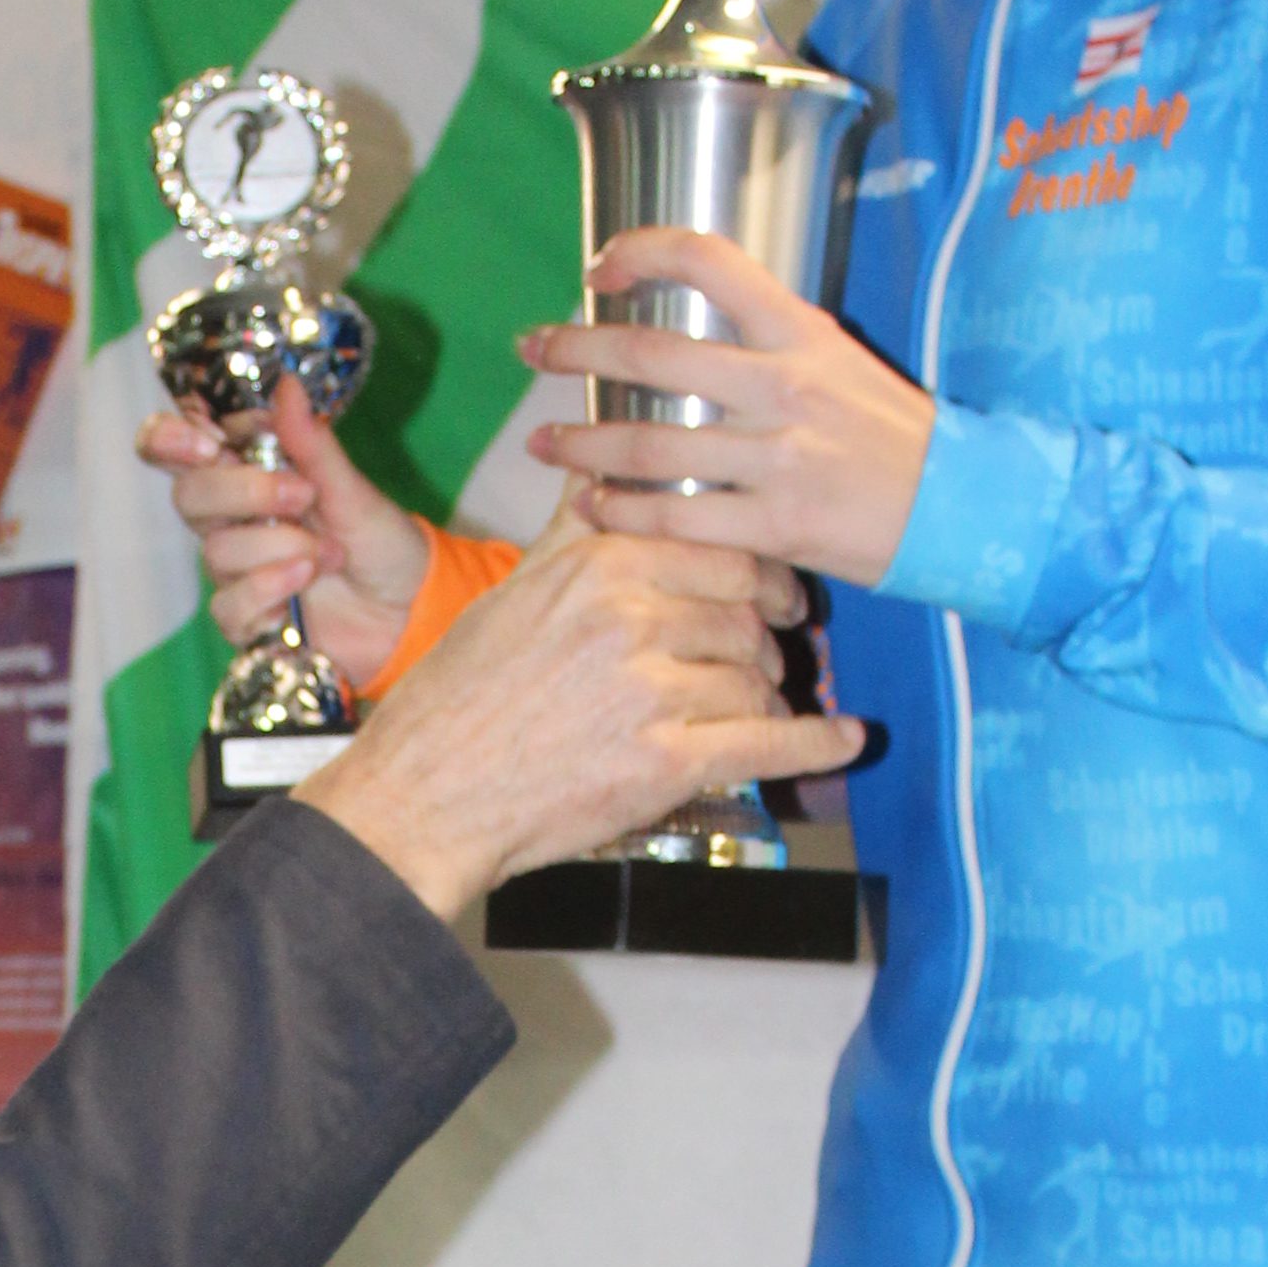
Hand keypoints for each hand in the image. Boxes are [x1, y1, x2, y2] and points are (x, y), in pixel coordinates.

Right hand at [133, 391, 429, 686]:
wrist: (410, 608)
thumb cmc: (380, 541)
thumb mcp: (353, 489)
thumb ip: (312, 444)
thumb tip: (287, 385)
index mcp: (247, 472)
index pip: (176, 447)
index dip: (173, 439)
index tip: (212, 442)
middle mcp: (232, 518)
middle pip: (188, 495)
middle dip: (244, 492)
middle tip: (303, 496)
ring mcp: (236, 569)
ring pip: (218, 551)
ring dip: (280, 546)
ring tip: (330, 552)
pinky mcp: (245, 617)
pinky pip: (229, 604)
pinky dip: (269, 589)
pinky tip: (304, 582)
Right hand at [309, 508, 854, 924]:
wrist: (423, 796)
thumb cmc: (456, 700)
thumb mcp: (511, 591)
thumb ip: (573, 531)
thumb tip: (598, 470)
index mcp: (598, 565)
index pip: (716, 548)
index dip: (757, 571)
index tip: (770, 588)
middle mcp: (629, 617)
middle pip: (743, 612)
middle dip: (767, 634)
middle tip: (774, 649)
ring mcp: (649, 690)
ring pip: (752, 676)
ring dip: (769, 694)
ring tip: (765, 704)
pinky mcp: (663, 763)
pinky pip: (765, 742)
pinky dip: (813, 743)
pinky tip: (844, 739)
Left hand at [519, 232, 934, 587]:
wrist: (963, 505)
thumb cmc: (893, 434)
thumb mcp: (839, 363)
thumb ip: (769, 344)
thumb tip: (692, 332)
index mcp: (800, 331)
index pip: (708, 260)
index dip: (642, 252)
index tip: (598, 269)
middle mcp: (784, 385)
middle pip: (654, 354)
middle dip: (578, 349)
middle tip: (532, 349)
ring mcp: (780, 457)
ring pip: (652, 446)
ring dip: (583, 446)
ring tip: (542, 446)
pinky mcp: (778, 525)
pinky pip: (678, 518)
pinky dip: (623, 514)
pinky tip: (591, 509)